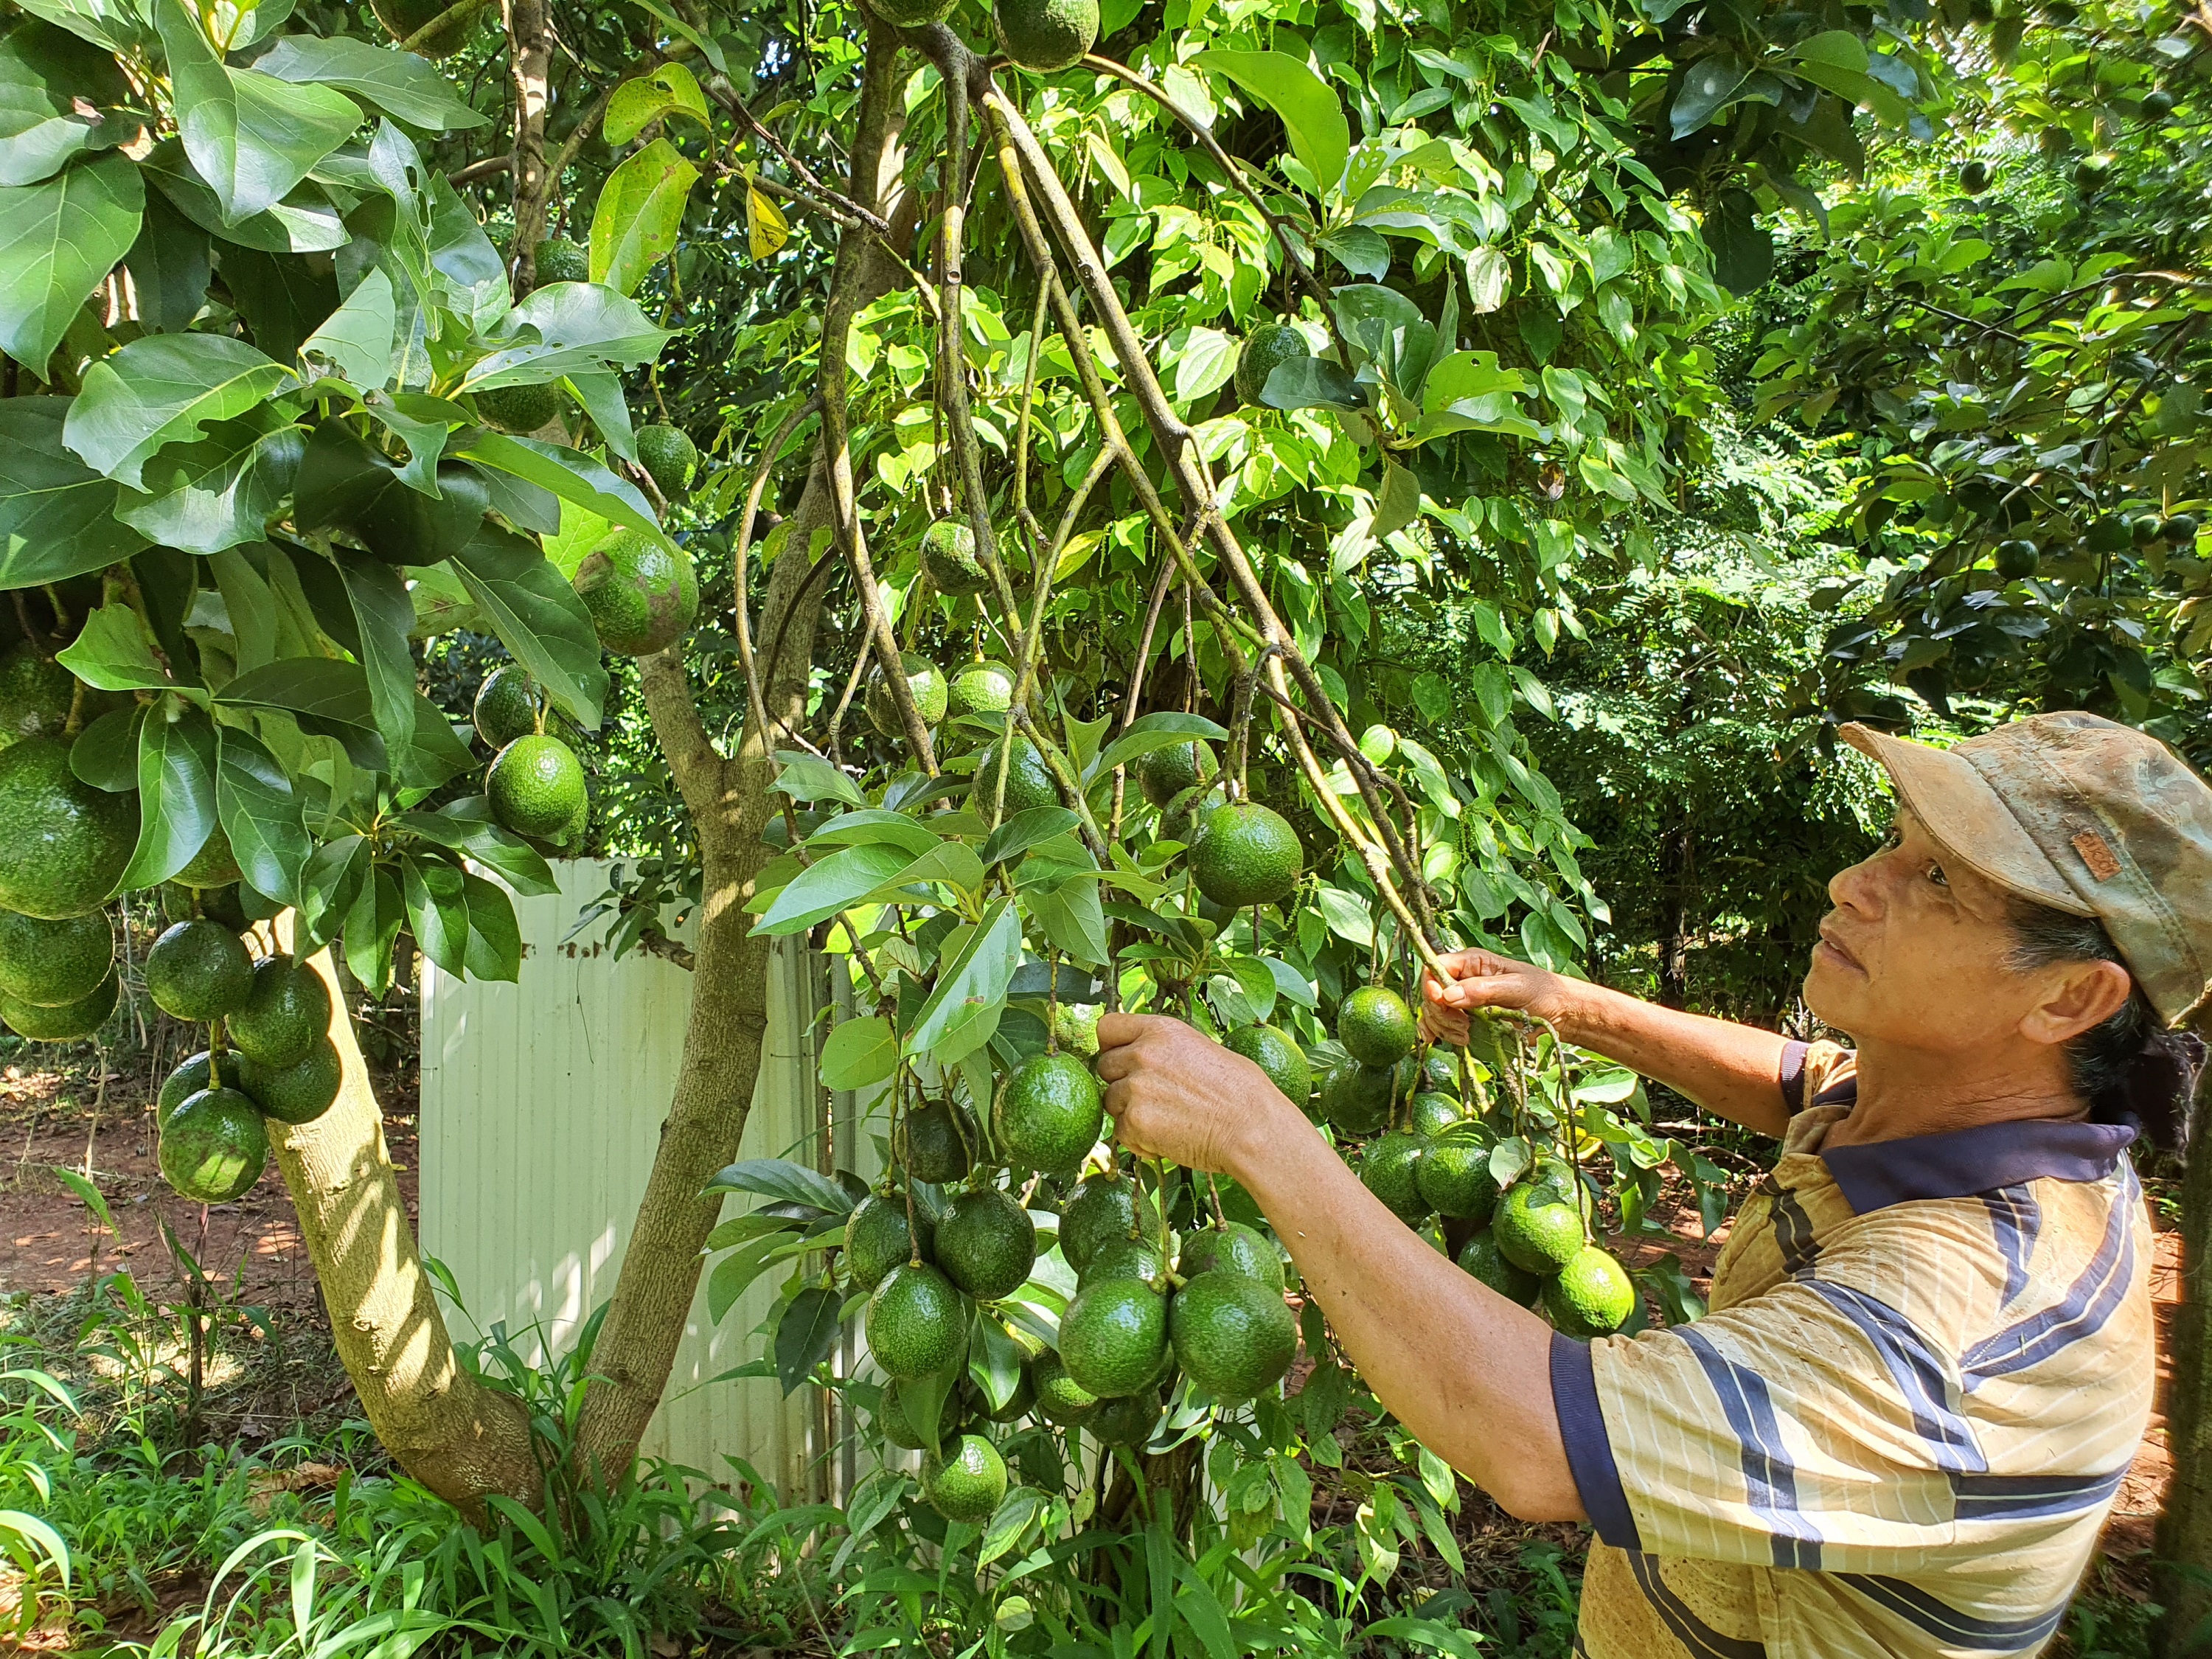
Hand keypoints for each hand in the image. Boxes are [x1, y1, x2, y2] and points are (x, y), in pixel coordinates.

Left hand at [1093, 1013, 1296, 1175]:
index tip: (1122, 1059)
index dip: (1112, 1046)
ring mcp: (1136, 1089)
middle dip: (1121, 1082)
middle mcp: (1142, 1054)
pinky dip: (1139, 1140)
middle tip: (1153, 1098)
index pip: (1107, 1027)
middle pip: (1104, 1067)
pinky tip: (1168, 1139)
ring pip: (1110, 1102)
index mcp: (1161, 1030)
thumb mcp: (1203, 1049)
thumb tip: (1143, 1053)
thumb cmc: (1241, 1092)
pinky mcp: (1135, 1123)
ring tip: (1167, 1120)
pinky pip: (1121, 1132)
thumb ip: (1165, 1048)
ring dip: (1130, 1113)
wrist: (1253, 1129)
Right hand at [1419, 949, 1563, 1044]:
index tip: (1442, 1002)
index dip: (1431, 985)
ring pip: (1433, 1012)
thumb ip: (1482, 989)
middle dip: (1440, 1012)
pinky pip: (1441, 1026)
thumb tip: (1448, 995)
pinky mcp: (1466, 1021)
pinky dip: (1437, 1034)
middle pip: (1431, 994)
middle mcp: (1463, 980)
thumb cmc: (1543, 992)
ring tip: (1465, 1036)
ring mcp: (1463, 1002)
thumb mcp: (1516, 987)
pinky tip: (1443, 1041)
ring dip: (1442, 1027)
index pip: (1436, 967)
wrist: (1560, 1013)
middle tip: (1463, 1026)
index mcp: (1473, 963)